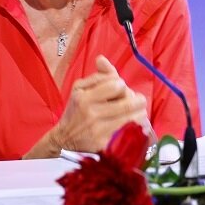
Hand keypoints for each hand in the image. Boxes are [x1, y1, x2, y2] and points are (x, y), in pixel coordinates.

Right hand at [30, 56, 149, 156]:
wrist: (64, 140)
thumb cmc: (76, 112)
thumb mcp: (80, 89)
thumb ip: (96, 75)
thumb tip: (102, 59)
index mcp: (85, 97)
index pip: (117, 84)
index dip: (122, 86)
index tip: (120, 91)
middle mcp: (92, 114)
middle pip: (129, 102)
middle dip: (137, 100)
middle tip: (137, 102)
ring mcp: (99, 132)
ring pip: (134, 118)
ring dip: (139, 114)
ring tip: (136, 113)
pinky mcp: (106, 145)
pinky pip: (131, 134)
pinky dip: (137, 129)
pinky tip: (134, 126)